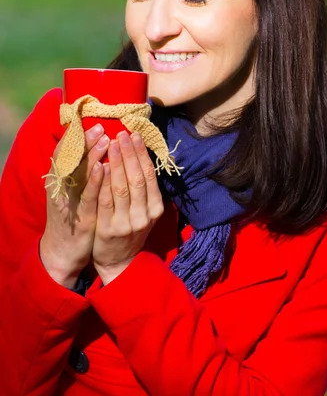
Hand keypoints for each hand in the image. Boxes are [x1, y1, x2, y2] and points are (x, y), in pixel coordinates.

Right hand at [40, 124, 108, 287]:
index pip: (65, 152)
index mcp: (59, 180)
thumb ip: (79, 170)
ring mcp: (69, 202)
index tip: (90, 121)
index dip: (77, 136)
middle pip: (72, 159)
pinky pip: (87, 196)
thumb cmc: (72, 216)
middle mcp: (61, 188)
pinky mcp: (80, 217)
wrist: (62, 250)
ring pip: (79, 174)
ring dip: (92, 155)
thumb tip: (91, 147)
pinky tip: (103, 168)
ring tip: (105, 139)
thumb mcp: (71, 191)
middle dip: (87, 141)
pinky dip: (94, 181)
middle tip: (101, 126)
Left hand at [92, 131, 163, 284]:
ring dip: (117, 163)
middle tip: (122, 133)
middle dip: (129, 153)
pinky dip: (103, 182)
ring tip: (111, 143)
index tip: (135, 135)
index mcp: (155, 209)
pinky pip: (105, 200)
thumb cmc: (131, 230)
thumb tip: (142, 157)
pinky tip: (101, 166)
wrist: (119, 262)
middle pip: (136, 178)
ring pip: (122, 187)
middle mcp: (144, 215)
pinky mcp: (109, 229)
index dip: (142, 154)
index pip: (149, 176)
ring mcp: (127, 223)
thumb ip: (145, 190)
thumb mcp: (145, 212)